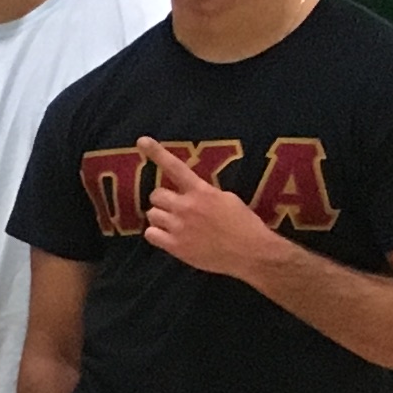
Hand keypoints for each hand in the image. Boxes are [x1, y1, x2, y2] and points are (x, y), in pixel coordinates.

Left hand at [135, 138, 272, 278]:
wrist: (250, 252)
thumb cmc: (244, 224)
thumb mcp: (228, 199)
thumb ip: (206, 193)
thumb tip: (193, 192)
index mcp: (202, 191)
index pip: (176, 168)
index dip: (157, 153)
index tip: (141, 140)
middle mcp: (186, 206)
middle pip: (156, 195)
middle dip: (164, 200)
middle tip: (176, 208)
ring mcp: (178, 226)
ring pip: (151, 214)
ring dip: (160, 217)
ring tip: (175, 224)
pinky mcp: (174, 246)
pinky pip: (150, 234)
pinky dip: (156, 234)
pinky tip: (169, 237)